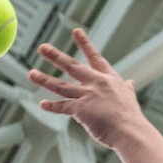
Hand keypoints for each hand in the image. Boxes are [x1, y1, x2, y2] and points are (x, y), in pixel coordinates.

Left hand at [28, 29, 153, 151]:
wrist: (131, 131)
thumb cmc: (131, 118)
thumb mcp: (130, 97)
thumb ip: (127, 88)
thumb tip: (130, 83)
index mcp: (109, 78)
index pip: (94, 57)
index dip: (84, 43)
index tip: (76, 31)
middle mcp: (97, 83)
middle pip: (72, 66)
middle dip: (55, 56)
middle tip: (42, 47)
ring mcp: (88, 95)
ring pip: (61, 85)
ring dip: (44, 79)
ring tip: (31, 73)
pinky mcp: (81, 110)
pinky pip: (63, 107)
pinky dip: (52, 106)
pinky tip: (42, 104)